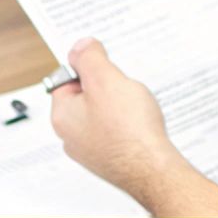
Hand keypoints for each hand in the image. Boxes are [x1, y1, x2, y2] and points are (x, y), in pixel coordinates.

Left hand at [48, 38, 196, 208]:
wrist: (154, 170)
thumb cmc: (130, 130)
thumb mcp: (106, 79)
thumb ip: (90, 58)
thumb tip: (81, 47)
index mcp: (63, 115)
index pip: (65, 79)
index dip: (87, 68)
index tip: (104, 66)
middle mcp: (71, 136)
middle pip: (86, 97)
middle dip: (107, 88)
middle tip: (123, 88)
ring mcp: (91, 151)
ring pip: (103, 115)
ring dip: (119, 106)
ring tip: (136, 108)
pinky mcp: (110, 159)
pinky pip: (116, 132)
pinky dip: (128, 125)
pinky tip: (141, 126)